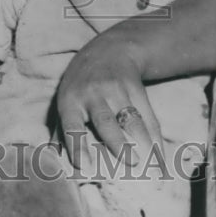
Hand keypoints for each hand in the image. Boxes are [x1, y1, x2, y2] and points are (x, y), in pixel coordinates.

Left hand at [56, 31, 164, 176]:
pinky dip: (155, 138)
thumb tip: (55, 165)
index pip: (72, 125)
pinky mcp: (135, 87)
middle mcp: (92, 93)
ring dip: (143, 142)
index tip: (84, 166)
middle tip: (131, 164)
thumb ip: (61, 131)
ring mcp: (115, 88)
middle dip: (118, 142)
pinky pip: (147, 115)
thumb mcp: (66, 100)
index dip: (76, 145)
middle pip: (105, 120)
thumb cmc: (81, 85)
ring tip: (150, 166)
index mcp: (70, 100)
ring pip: (131, 118)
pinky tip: (160, 156)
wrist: (110, 50)